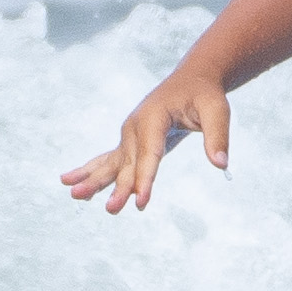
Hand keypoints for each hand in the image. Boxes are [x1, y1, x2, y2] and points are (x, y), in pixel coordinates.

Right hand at [60, 71, 230, 211]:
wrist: (191, 80)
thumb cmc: (205, 95)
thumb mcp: (217, 110)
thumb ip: (218, 136)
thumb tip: (221, 164)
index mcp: (154, 117)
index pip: (150, 153)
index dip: (145, 178)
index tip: (140, 201)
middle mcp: (135, 126)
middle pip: (127, 163)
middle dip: (119, 188)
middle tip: (111, 210)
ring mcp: (128, 134)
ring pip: (111, 163)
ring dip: (94, 180)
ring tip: (74, 195)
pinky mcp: (129, 142)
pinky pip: (107, 160)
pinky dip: (90, 172)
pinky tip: (70, 183)